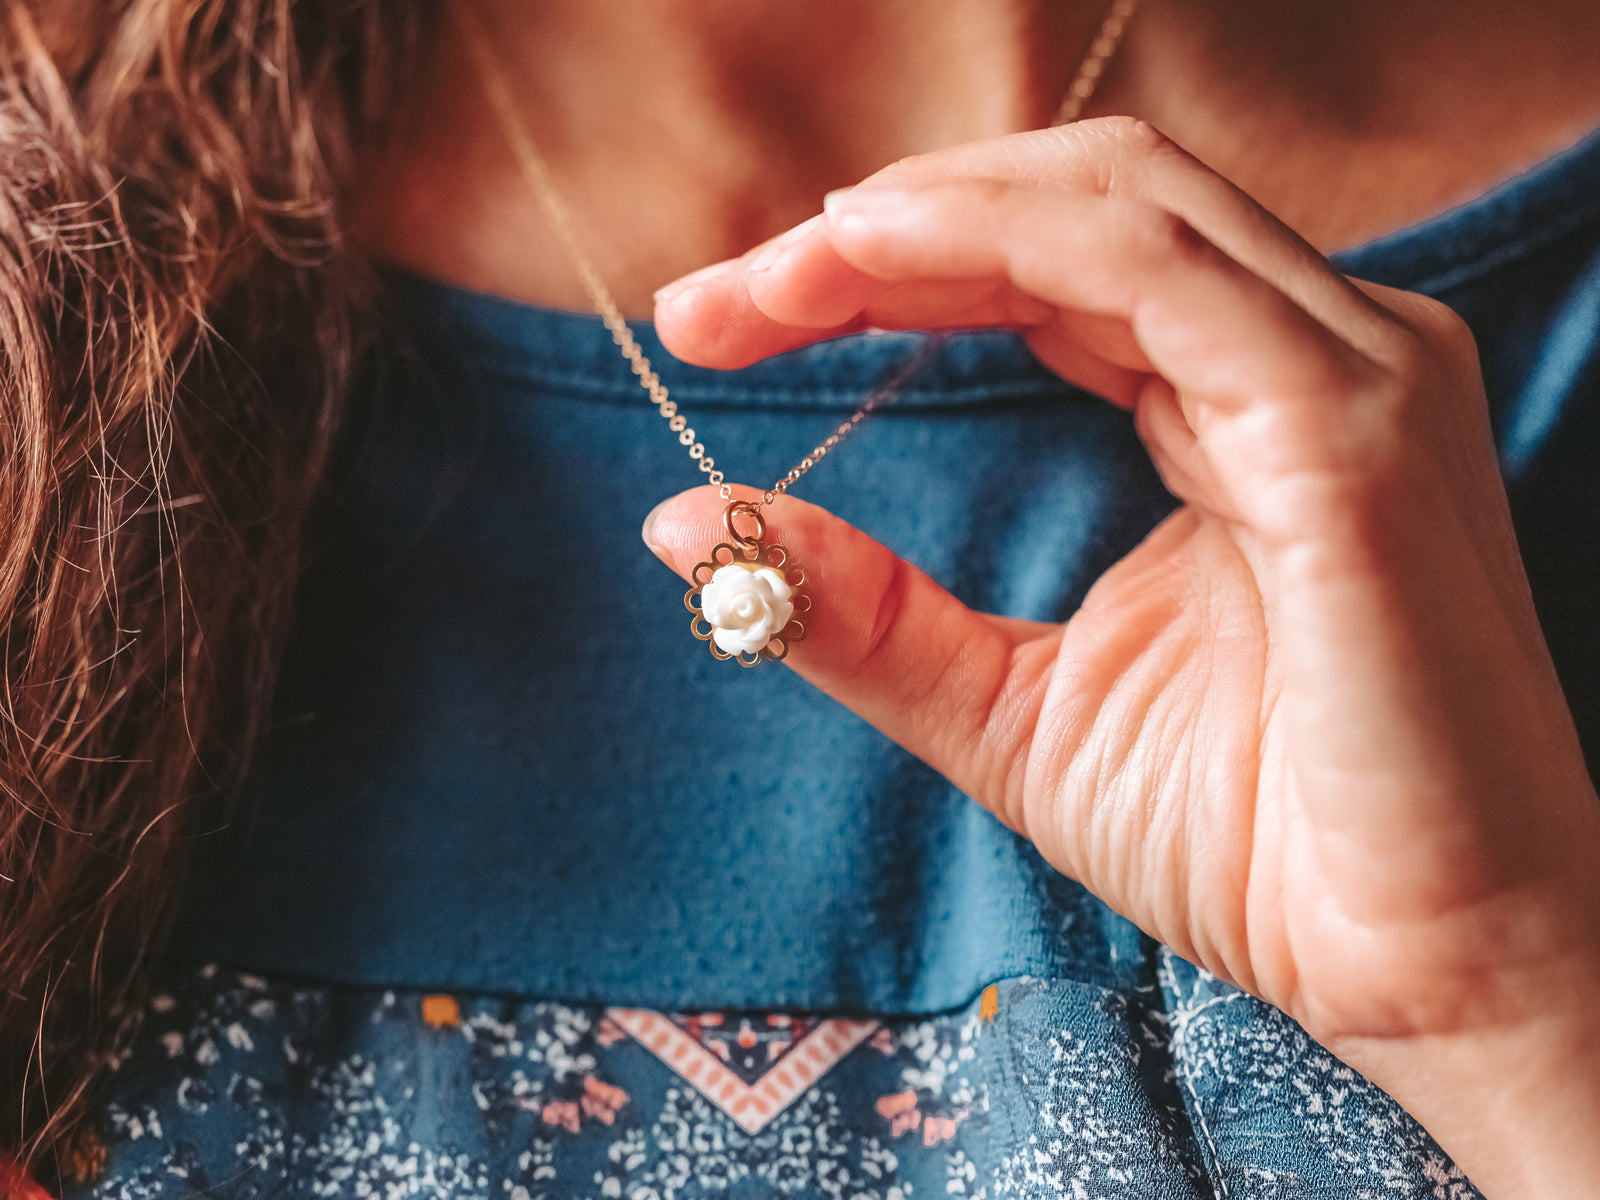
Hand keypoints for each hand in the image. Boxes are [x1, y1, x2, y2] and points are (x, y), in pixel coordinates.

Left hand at [646, 118, 1599, 1197]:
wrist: (1425, 970)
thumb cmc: (1254, 841)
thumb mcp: (1013, 710)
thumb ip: (868, 611)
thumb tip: (690, 529)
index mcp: (1234, 404)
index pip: (1045, 268)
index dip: (875, 270)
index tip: (717, 323)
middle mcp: (1305, 358)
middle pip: (1070, 204)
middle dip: (874, 230)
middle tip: (711, 301)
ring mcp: (1346, 381)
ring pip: (1117, 204)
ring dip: (922, 215)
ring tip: (775, 273)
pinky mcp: (1353, 438)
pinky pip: (1163, 282)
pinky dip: (1009, 244)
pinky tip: (876, 256)